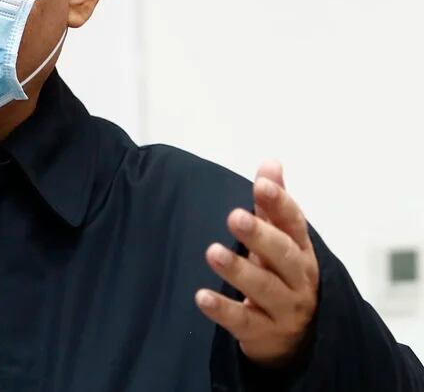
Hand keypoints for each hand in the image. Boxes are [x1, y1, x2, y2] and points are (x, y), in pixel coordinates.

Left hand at [195, 161, 319, 367]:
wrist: (297, 341)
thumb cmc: (284, 279)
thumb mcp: (282, 243)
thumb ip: (273, 206)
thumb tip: (270, 162)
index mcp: (302, 252)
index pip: (294, 224)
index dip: (280, 203)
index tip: (261, 184)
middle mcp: (299, 280)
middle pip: (283, 255)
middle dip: (260, 235)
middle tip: (234, 216)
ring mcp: (285, 309)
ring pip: (264, 288)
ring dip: (238, 270)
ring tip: (213, 252)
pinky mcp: (265, 334)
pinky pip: (243, 321)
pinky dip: (223, 310)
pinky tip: (201, 296)